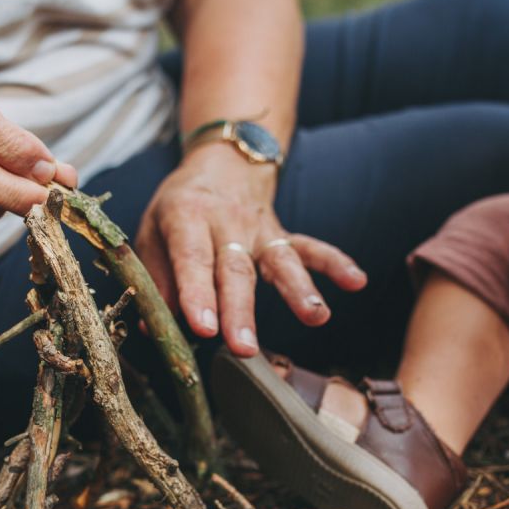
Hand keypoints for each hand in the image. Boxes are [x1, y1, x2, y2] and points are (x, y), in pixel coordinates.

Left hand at [134, 144, 365, 355]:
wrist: (222, 162)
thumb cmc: (180, 206)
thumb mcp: (152, 231)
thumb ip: (156, 277)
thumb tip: (154, 326)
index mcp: (187, 217)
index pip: (193, 259)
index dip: (196, 294)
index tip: (203, 328)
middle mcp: (227, 223)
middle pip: (236, 270)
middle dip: (241, 310)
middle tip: (244, 347)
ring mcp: (260, 230)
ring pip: (279, 261)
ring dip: (298, 290)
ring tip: (316, 317)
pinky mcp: (282, 235)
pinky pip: (310, 248)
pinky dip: (335, 263)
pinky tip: (356, 280)